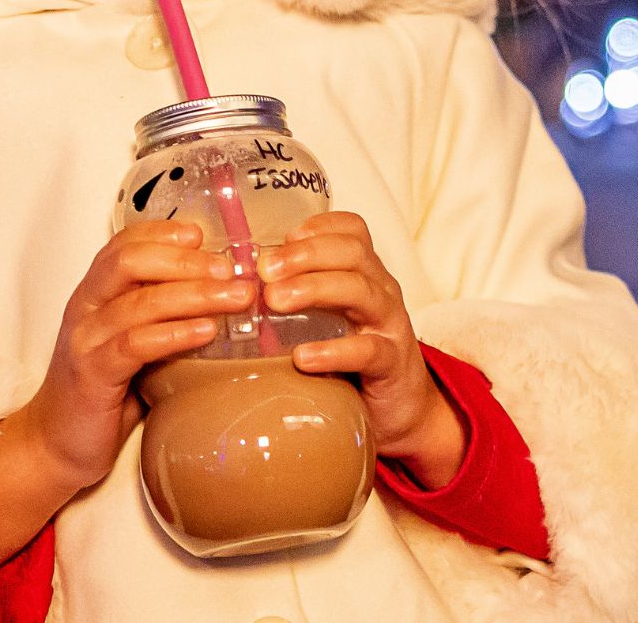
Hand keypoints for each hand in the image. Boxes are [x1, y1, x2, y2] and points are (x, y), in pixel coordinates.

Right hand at [0, 220, 252, 496]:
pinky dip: (175, 333)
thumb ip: (159, 317)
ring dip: (195, 295)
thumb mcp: (130, 344)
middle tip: (229, 268)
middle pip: (130, 262)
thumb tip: (221, 295)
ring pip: (139, 302)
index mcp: (94, 294)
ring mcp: (85, 340)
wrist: (55, 443)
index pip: (124, 244)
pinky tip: (206, 331)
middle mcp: (85, 308)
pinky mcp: (92, 375)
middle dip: (185, 260)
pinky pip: (135, 345)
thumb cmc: (102, 392)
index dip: (163, 232)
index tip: (202, 234)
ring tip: (236, 297)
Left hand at [257, 211, 468, 484]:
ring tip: (276, 301)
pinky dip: (334, 350)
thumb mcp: (329, 318)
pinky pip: (368, 350)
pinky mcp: (392, 364)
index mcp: (365, 274)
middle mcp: (381, 291)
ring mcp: (390, 325)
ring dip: (314, 289)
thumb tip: (236, 289)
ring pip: (361, 290)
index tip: (282, 239)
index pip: (352, 230)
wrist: (401, 410)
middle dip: (305, 255)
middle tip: (265, 271)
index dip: (318, 227)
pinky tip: (303, 356)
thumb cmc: (354, 359)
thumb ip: (296, 300)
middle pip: (352, 252)